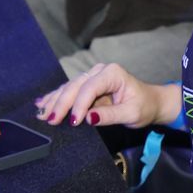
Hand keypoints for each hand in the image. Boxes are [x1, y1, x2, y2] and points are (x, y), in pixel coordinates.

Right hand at [34, 63, 176, 128]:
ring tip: (42, 114)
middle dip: (61, 103)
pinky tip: (42, 104)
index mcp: (112, 73)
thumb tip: (88, 118)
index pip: (89, 88)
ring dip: (54, 101)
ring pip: (69, 88)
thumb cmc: (144, 106)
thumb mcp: (131, 113)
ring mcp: (92, 76)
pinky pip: (70, 91)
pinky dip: (56, 98)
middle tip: (50, 120)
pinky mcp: (87, 85)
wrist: (151, 103)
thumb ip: (110, 115)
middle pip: (75, 86)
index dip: (79, 105)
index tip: (73, 121)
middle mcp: (99, 71)